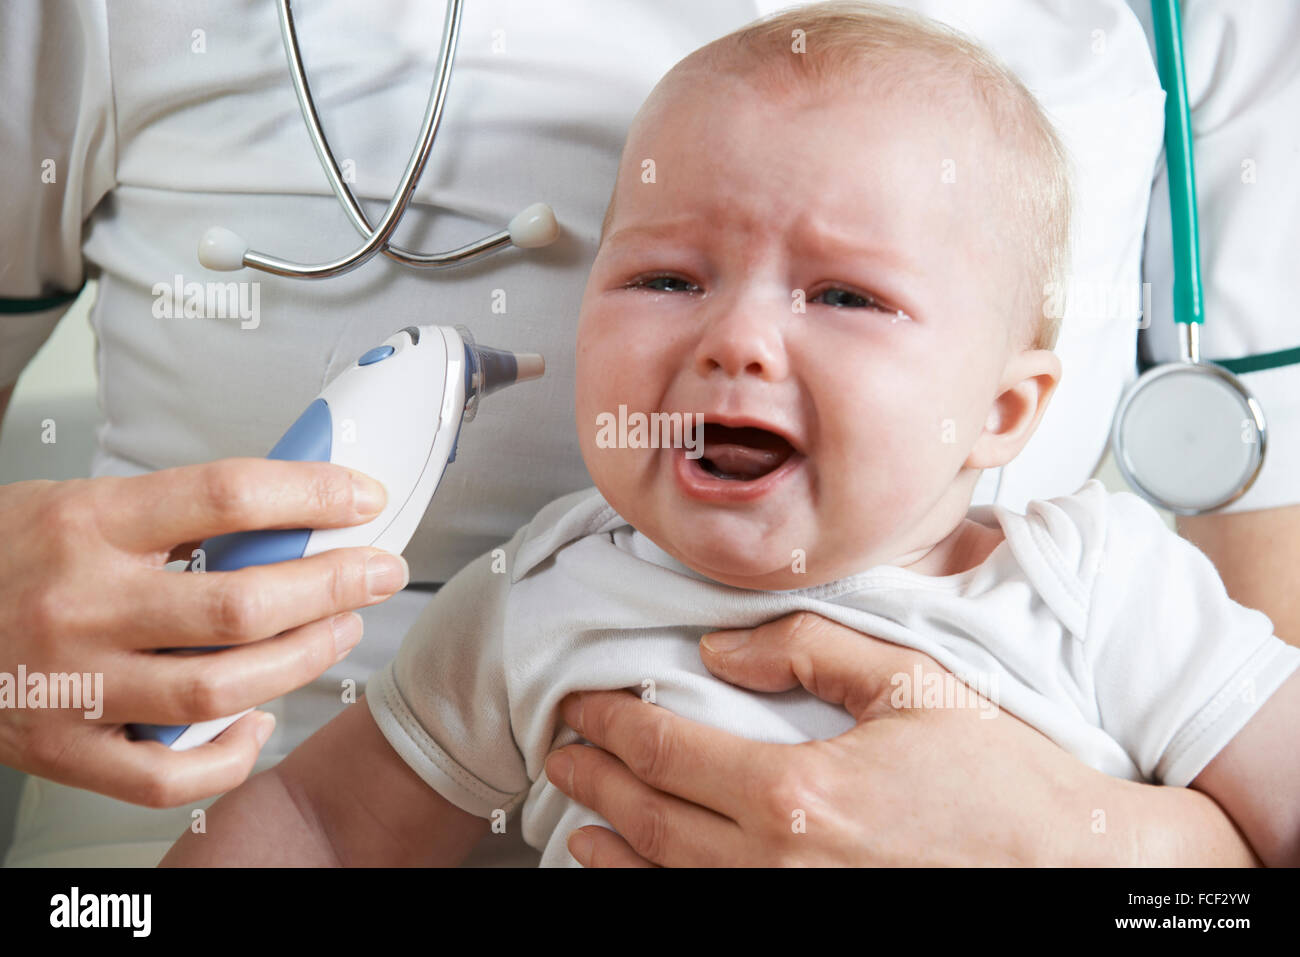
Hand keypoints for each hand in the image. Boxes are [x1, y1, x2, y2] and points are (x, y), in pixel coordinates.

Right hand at [0, 458, 408, 806]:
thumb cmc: (3, 555)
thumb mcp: (80, 504)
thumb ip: (174, 513)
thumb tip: (287, 512)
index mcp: (88, 525)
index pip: (224, 496)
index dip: (311, 494)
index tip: (361, 499)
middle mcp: (82, 602)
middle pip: (240, 603)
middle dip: (333, 585)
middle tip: (376, 572)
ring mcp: (73, 682)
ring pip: (220, 687)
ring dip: (302, 660)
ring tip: (339, 631)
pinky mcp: (64, 747)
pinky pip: (165, 775)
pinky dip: (228, 755)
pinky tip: (257, 723)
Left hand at [545, 612, 1257, 865]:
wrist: (1071, 865)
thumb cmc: (1000, 777)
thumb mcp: (907, 684)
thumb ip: (806, 649)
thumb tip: (718, 649)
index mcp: (797, 791)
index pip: (665, 751)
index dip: (610, 725)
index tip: (582, 705)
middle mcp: (779, 863)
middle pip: (651, 818)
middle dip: (595, 782)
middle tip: (562, 755)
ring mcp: (791, 910)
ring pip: (670, 881)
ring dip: (614, 850)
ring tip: (580, 825)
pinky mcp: (809, 929)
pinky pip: (711, 913)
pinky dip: (661, 893)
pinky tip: (646, 880)